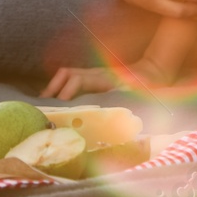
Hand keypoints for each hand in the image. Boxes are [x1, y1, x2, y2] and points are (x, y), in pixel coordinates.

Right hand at [41, 57, 172, 100]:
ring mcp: (94, 74)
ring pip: (68, 74)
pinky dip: (62, 87)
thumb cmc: (146, 89)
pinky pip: (73, 79)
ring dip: (54, 86)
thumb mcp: (136, 98)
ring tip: (45, 104)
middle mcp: (97, 73)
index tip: (58, 106)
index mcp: (105, 78)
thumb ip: (122, 106)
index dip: (66, 92)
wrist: (154, 74)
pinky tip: (57, 101)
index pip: (78, 79)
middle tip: (42, 106)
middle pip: (68, 73)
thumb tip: (109, 123)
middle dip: (53, 88)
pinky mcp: (94, 78)